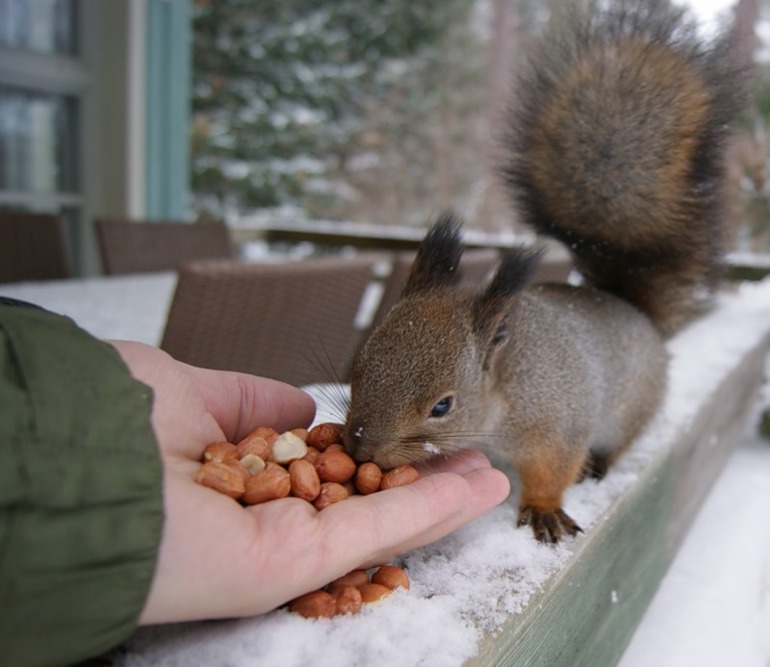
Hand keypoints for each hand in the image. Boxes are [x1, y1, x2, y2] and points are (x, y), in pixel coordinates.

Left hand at [110, 341, 510, 623]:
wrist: (76, 457)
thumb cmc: (115, 419)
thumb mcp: (187, 392)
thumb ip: (248, 399)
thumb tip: (304, 405)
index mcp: (240, 477)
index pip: (322, 470)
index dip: (370, 453)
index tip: (407, 433)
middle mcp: (262, 516)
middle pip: (360, 502)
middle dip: (418, 482)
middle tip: (468, 456)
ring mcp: (281, 544)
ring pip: (379, 523)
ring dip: (439, 498)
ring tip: (488, 473)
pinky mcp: (292, 563)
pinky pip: (374, 534)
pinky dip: (430, 510)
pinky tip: (475, 487)